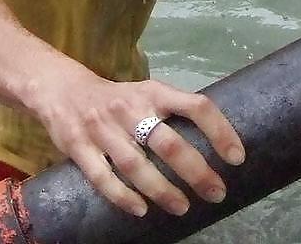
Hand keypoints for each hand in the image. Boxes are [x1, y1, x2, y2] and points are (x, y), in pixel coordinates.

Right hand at [30, 71, 243, 217]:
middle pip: (168, 143)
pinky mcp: (79, 147)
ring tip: (183, 206)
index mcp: (154, 92)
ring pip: (136, 165)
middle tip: (217, 192)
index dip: (220, 130)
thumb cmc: (119, 99)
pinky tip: (142, 209)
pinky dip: (123, 196)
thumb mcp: (149, 94)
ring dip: (163, 190)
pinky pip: (103, 177)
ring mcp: (103, 129)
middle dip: (196, 171)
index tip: (236, 157)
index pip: (196, 106)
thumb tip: (217, 139)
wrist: (63, 91)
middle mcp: (131, 109)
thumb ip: (174, 111)